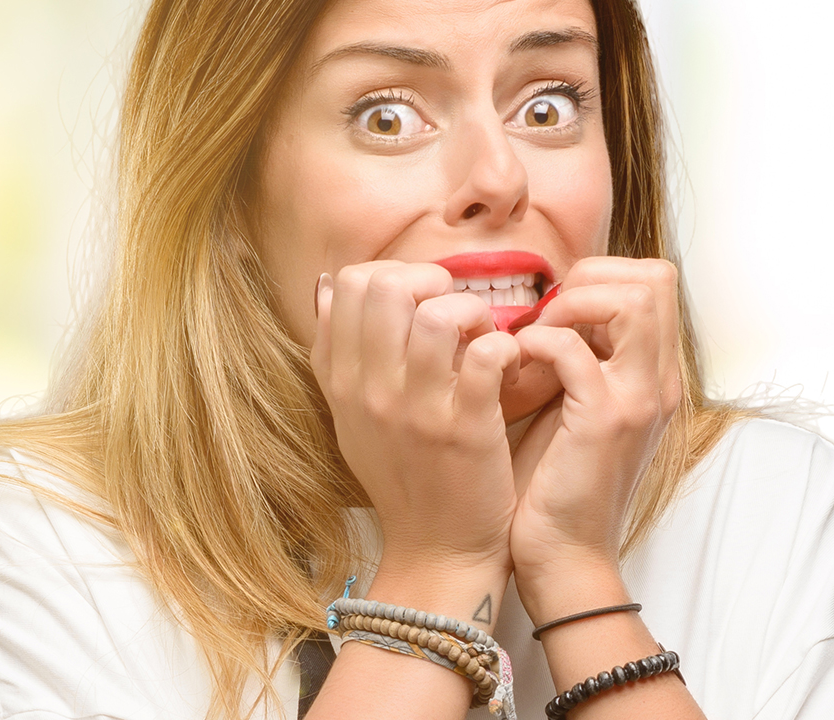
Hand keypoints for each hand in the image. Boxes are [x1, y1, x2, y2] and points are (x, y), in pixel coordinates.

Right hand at [312, 261, 521, 575]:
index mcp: (341, 382)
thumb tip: (326, 285)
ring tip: (482, 339)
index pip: (349, 284)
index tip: (422, 301)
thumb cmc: (403, 477)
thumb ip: (337, 354)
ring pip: (438, 314)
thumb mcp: (351, 417)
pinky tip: (506, 365)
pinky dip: (506, 346)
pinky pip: (487, 352)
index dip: (394, 275)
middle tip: (456, 314)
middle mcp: (370, 392)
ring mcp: (418, 410)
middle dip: (432, 282)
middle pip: (386, 285)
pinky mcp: (467, 429)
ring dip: (472, 313)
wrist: (437, 551)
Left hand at [508, 257, 683, 620]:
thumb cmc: (555, 484)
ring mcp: (637, 400)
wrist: (562, 557)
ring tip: (534, 337)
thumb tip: (545, 310)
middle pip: (656, 278)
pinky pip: (575, 349)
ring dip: (571, 304)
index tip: (554, 309)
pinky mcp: (604, 422)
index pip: (656, 283)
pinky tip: (514, 367)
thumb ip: (576, 359)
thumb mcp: (574, 407)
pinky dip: (539, 343)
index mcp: (653, 376)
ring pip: (634, 299)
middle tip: (545, 315)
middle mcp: (657, 382)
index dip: (602, 277)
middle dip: (590, 277)